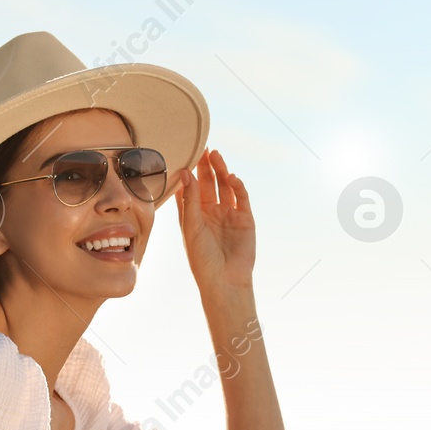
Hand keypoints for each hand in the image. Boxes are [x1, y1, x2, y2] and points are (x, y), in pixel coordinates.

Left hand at [173, 147, 255, 294]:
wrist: (225, 280)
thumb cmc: (202, 259)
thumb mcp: (192, 227)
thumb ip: (190, 200)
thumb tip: (186, 173)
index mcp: (194, 216)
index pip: (190, 189)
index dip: (189, 173)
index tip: (185, 156)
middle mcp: (211, 213)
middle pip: (209, 184)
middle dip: (206, 167)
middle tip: (202, 149)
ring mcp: (229, 215)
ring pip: (225, 187)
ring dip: (221, 171)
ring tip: (215, 156)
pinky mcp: (245, 219)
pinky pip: (241, 198)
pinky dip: (238, 187)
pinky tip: (231, 178)